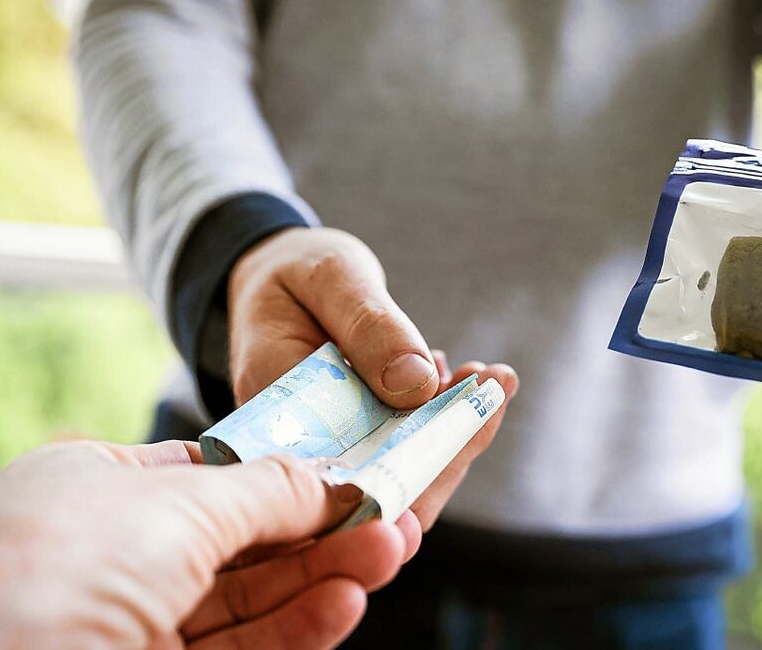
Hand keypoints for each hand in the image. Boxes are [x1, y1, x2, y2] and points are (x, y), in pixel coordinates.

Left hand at [0, 440, 418, 649]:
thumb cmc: (58, 553)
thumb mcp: (178, 500)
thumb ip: (263, 490)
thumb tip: (328, 478)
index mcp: (99, 490)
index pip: (213, 479)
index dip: (287, 478)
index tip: (353, 477)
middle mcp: (110, 558)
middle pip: (238, 546)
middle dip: (321, 534)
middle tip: (395, 523)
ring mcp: (125, 625)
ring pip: (244, 606)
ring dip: (322, 583)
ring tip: (388, 557)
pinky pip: (236, 649)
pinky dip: (295, 629)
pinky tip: (344, 605)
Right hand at [228, 227, 519, 526]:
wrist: (279, 274)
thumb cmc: (296, 268)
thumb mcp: (332, 277)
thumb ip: (370, 326)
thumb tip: (419, 386)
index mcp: (269, 412)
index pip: (336, 471)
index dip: (404, 468)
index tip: (462, 420)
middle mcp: (292, 448)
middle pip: (371, 493)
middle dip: (442, 454)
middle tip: (491, 393)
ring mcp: (324, 453)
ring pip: (394, 481)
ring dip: (451, 439)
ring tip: (491, 380)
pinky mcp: (354, 446)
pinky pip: (401, 454)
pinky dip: (442, 424)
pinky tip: (470, 382)